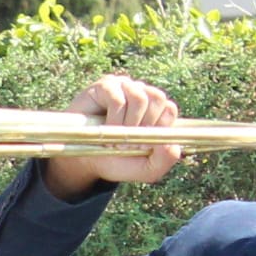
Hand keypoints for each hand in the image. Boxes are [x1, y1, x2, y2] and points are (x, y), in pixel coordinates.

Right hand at [39, 75, 184, 198]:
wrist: (82, 160)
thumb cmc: (115, 160)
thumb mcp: (145, 169)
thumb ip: (165, 161)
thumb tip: (173, 146)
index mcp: (154, 109)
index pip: (169, 108)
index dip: (160, 127)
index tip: (144, 145)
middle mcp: (140, 93)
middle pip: (157, 98)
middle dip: (145, 126)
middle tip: (129, 143)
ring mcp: (122, 87)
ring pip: (140, 97)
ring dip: (128, 124)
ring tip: (116, 138)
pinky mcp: (104, 86)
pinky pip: (118, 98)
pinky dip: (114, 119)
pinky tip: (106, 130)